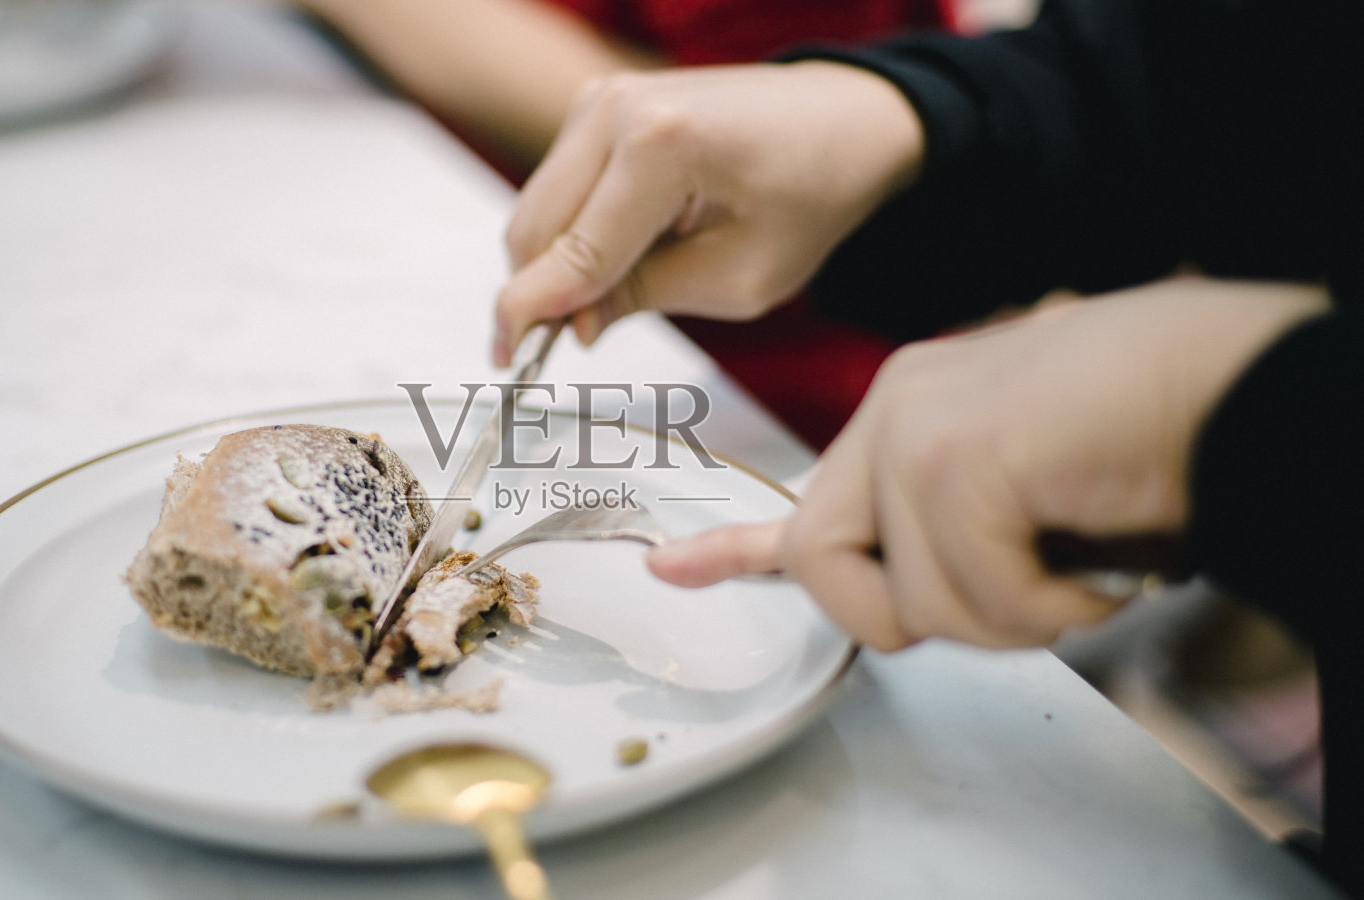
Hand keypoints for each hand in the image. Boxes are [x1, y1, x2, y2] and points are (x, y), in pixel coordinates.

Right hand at [492, 61, 923, 364]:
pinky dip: (575, 230)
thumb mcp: (740, 276)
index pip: (572, 253)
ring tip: (632, 281)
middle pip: (534, 230)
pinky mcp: (598, 104)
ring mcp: (601, 99)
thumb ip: (645, 297)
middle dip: (543, 292)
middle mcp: (617, 109)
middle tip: (572, 339)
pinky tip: (630, 245)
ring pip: (537, 210)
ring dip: (561, 261)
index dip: (532, 316)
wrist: (840, 120)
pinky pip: (557, 188)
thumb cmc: (810, 194)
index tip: (508, 360)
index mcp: (661, 146)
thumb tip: (569, 324)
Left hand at [648, 278, 1328, 649]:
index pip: (805, 501)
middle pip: (833, 572)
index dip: (738, 552)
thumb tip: (913, 595)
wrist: (1235, 375)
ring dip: (1015, 612)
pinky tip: (1098, 553)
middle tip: (1020, 586)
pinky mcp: (956, 457)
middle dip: (916, 616)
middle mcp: (897, 412)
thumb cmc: (1147, 430)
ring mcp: (917, 430)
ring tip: (1080, 556)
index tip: (670, 571)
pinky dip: (1053, 602)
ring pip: (917, 603)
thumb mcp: (1028, 489)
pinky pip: (980, 593)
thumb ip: (956, 530)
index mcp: (909, 413)